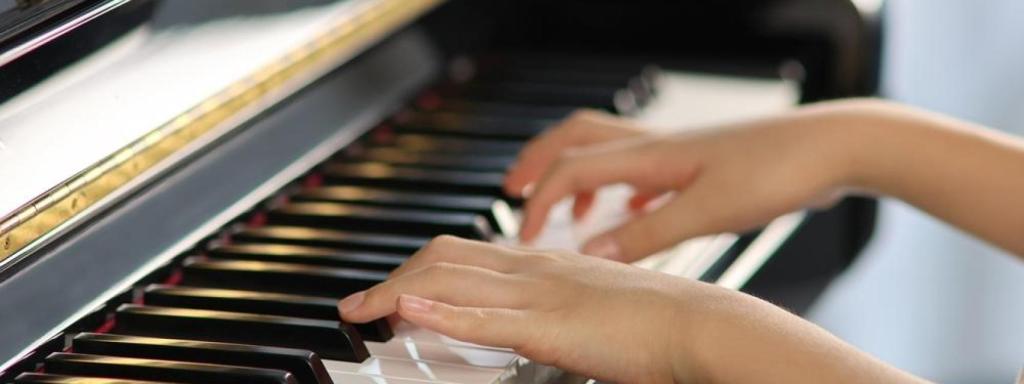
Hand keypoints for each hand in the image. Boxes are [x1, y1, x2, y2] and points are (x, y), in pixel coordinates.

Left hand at [338, 235, 710, 382]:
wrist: (698, 325)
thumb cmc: (656, 322)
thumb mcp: (595, 306)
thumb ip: (559, 309)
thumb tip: (534, 324)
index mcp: (545, 263)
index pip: (465, 255)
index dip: (419, 270)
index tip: (393, 291)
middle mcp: (534, 268)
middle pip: (444, 259)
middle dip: (394, 279)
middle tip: (362, 304)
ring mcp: (539, 293)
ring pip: (450, 280)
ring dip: (397, 294)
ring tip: (362, 310)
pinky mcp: (548, 325)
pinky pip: (482, 315)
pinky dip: (438, 312)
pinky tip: (406, 311)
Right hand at [515, 105, 856, 261]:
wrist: (831, 148)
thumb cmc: (777, 169)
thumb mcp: (706, 212)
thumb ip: (646, 235)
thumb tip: (592, 252)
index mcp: (650, 154)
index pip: (571, 168)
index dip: (539, 200)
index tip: (525, 232)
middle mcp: (656, 146)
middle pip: (576, 140)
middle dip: (539, 164)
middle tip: (514, 190)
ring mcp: (676, 153)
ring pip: (606, 152)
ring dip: (576, 175)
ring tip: (566, 209)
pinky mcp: (697, 165)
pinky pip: (640, 169)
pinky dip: (620, 189)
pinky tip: (631, 211)